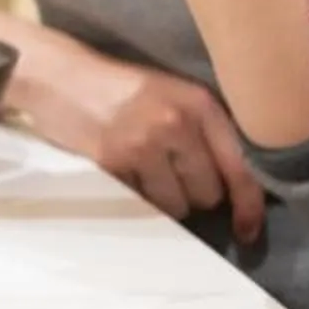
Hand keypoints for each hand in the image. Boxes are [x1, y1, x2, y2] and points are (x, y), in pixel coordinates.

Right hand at [18, 37, 267, 242]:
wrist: (60, 77)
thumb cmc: (121, 88)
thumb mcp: (173, 94)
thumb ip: (204, 130)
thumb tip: (233, 185)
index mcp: (200, 104)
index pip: (239, 166)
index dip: (248, 205)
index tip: (248, 230)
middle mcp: (177, 124)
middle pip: (208, 194)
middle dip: (195, 194)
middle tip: (172, 173)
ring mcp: (144, 145)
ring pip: (176, 205)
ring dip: (165, 199)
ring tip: (145, 171)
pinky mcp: (113, 163)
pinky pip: (141, 202)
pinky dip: (137, 194)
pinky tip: (124, 169)